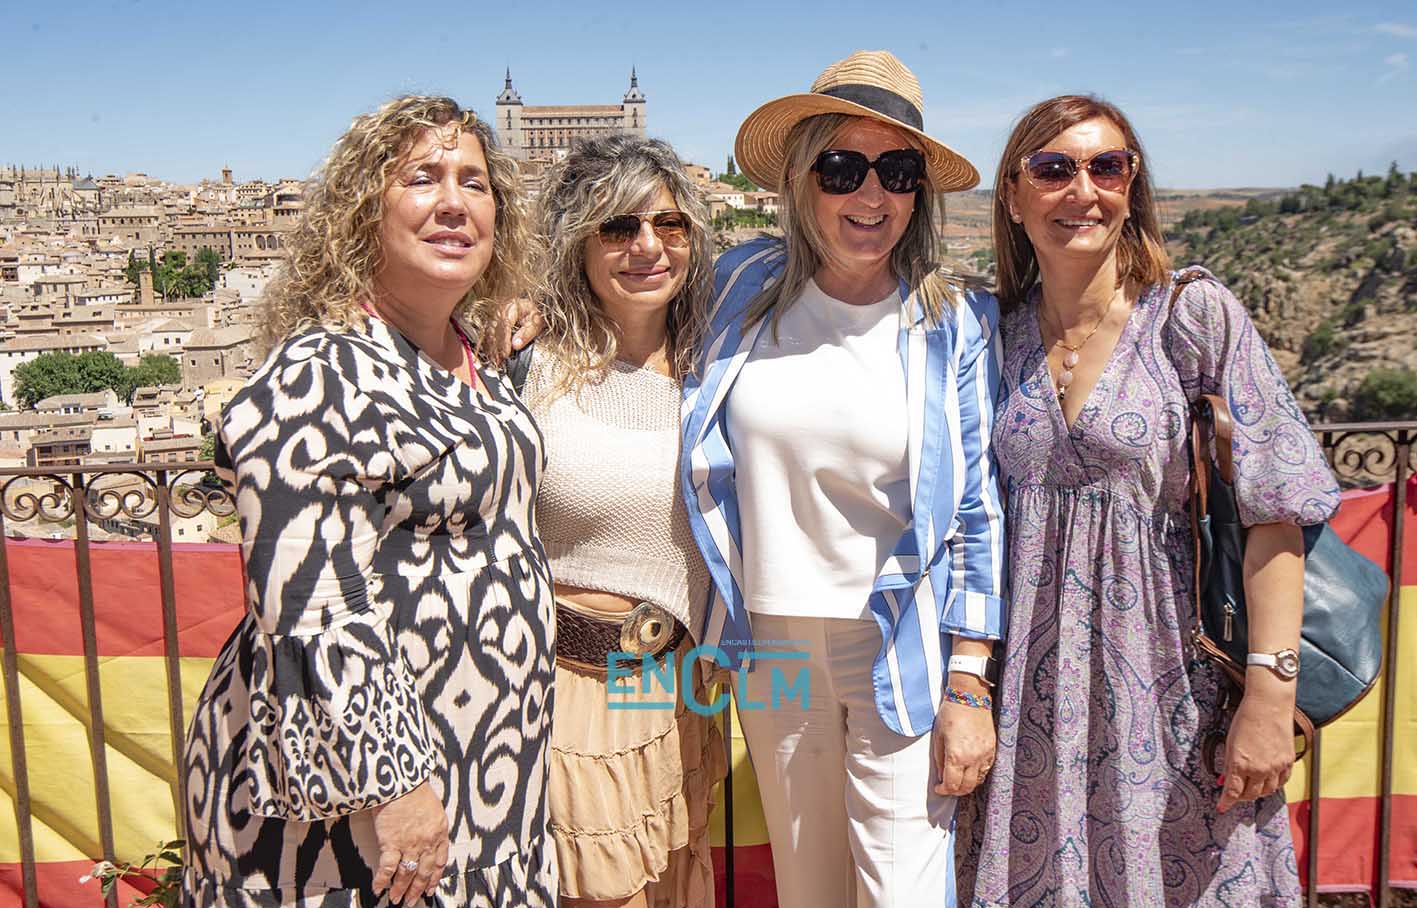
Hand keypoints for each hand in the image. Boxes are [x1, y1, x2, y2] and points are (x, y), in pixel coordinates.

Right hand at [371, 781, 449, 903]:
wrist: (401, 781)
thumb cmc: (414, 789)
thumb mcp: (433, 808)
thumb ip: (432, 826)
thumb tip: (427, 839)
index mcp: (439, 832)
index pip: (440, 861)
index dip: (435, 877)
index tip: (430, 888)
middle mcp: (427, 841)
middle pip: (424, 872)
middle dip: (417, 889)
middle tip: (412, 901)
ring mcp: (410, 844)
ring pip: (407, 874)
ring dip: (400, 889)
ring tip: (396, 900)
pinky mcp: (391, 843)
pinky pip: (387, 868)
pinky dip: (381, 880)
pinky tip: (378, 888)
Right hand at [480, 299, 543, 363]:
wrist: (529, 309)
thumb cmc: (533, 315)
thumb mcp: (536, 323)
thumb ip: (526, 334)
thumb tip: (516, 345)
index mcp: (511, 307)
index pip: (504, 325)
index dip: (504, 341)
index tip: (506, 354)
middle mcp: (499, 310)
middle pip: (493, 330)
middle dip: (496, 347)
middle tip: (499, 361)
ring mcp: (493, 315)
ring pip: (488, 333)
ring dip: (491, 348)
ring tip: (496, 361)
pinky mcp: (490, 322)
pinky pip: (486, 334)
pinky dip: (489, 346)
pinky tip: (492, 356)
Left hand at [932, 684, 996, 796]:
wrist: (970, 697)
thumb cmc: (950, 714)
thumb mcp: (938, 736)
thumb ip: (940, 759)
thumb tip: (942, 775)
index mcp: (956, 755)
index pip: (951, 784)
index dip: (943, 790)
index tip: (938, 788)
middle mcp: (973, 758)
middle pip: (966, 787)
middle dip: (955, 791)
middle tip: (947, 788)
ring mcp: (985, 755)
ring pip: (978, 781)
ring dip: (967, 784)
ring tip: (958, 780)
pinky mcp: (993, 750)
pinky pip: (986, 770)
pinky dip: (977, 775)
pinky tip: (969, 771)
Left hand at [1217, 684, 1295, 813]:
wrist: (1269, 705)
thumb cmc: (1246, 720)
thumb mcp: (1230, 742)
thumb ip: (1228, 765)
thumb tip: (1224, 781)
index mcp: (1241, 763)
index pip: (1233, 791)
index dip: (1226, 802)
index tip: (1221, 808)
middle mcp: (1260, 769)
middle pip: (1250, 794)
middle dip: (1241, 797)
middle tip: (1236, 794)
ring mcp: (1276, 766)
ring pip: (1267, 791)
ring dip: (1257, 792)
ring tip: (1250, 788)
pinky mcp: (1288, 762)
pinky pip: (1282, 781)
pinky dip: (1273, 785)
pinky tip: (1267, 781)